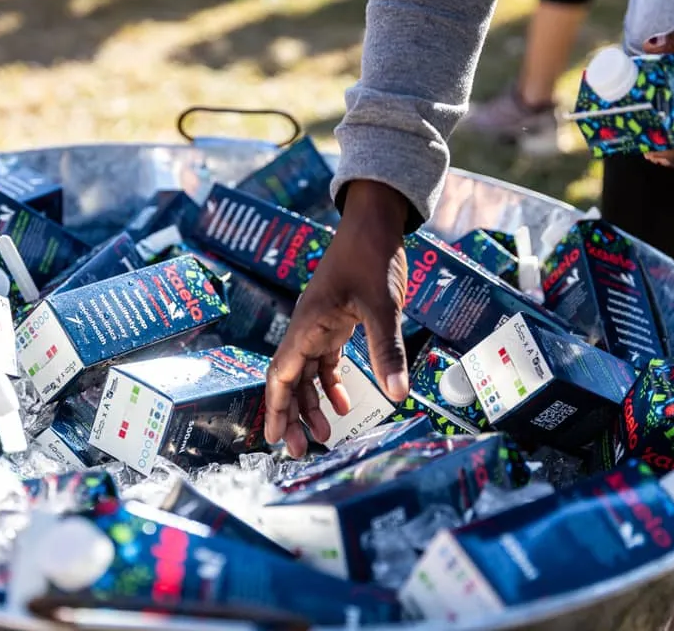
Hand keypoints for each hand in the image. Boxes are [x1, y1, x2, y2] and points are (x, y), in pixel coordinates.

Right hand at [264, 180, 410, 457]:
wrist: (373, 223)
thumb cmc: (370, 257)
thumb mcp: (382, 305)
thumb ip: (387, 349)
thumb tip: (397, 393)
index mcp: (307, 325)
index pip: (281, 375)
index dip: (277, 408)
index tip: (276, 437)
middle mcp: (306, 328)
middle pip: (289, 380)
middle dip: (293, 415)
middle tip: (302, 450)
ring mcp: (319, 325)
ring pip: (305, 374)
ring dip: (312, 404)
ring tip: (325, 434)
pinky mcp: (334, 322)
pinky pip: (324, 361)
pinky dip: (330, 384)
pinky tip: (346, 402)